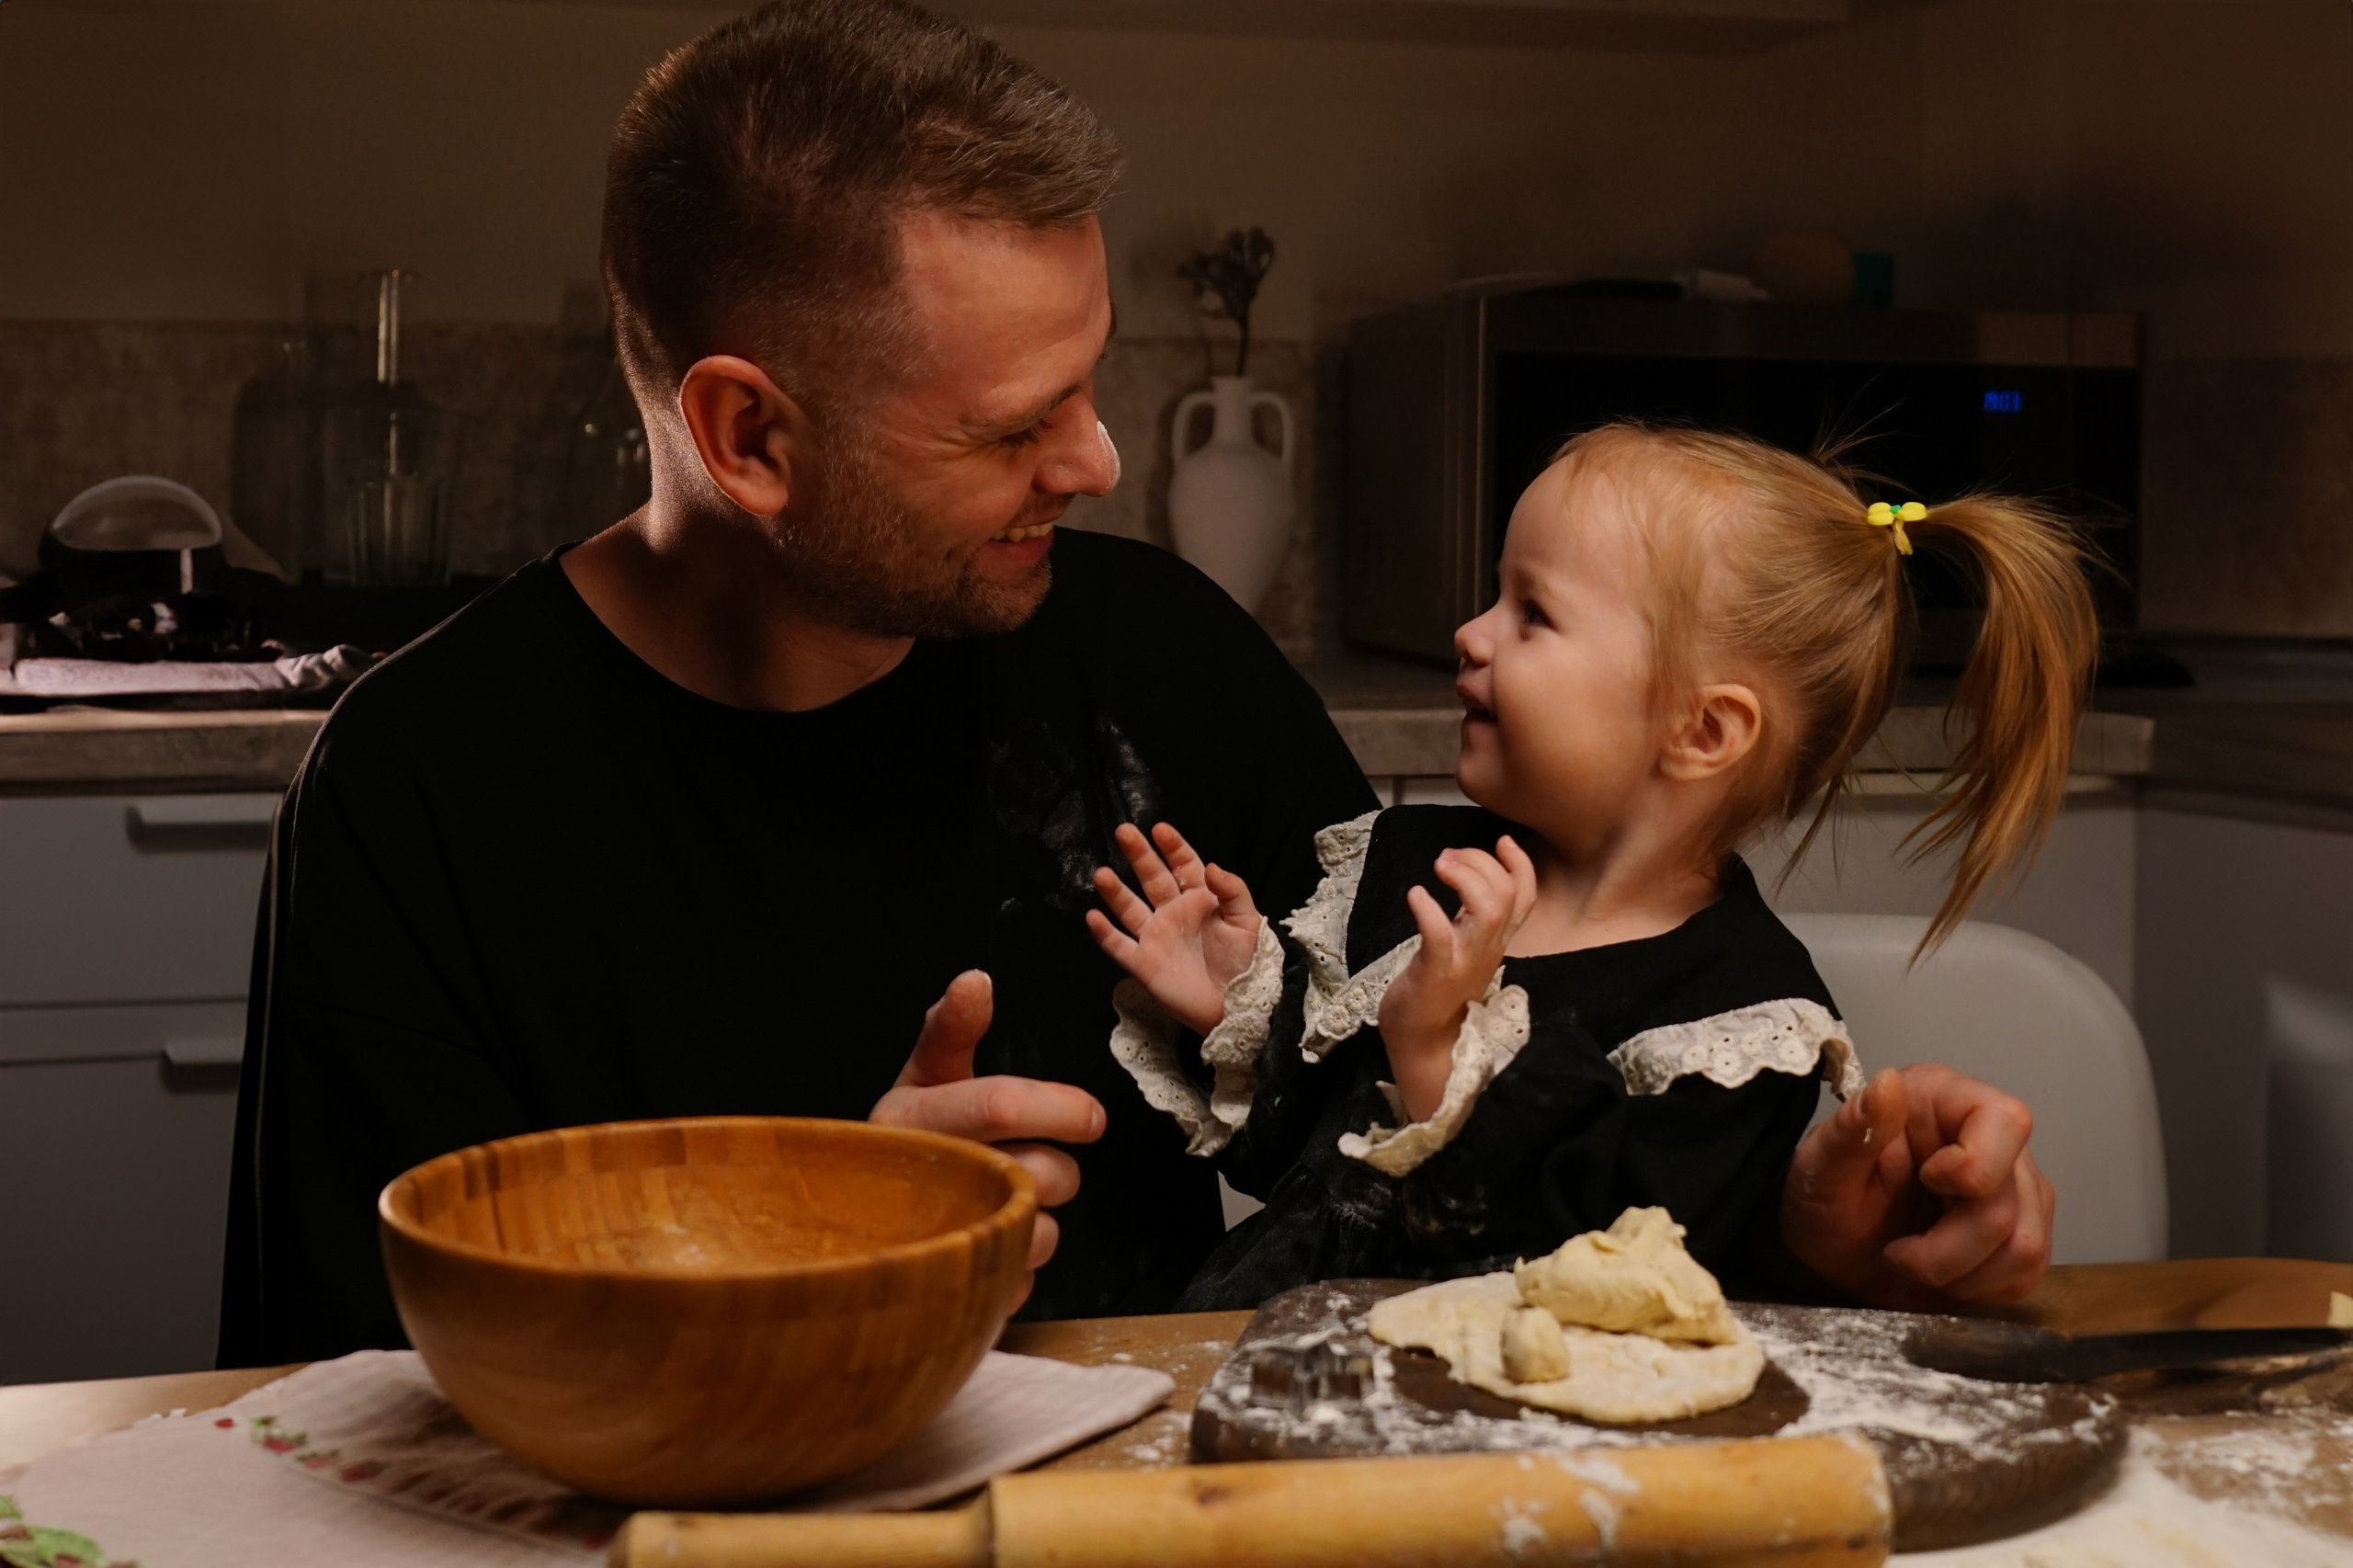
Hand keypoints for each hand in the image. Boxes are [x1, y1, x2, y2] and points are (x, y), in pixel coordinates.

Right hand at [870, 970, 1106, 1310]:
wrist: (857, 1226)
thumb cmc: (909, 1140)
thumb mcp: (922, 1076)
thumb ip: (951, 1029)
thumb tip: (977, 979)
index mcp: (907, 1119)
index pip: (998, 1104)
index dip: (1058, 1106)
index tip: (1092, 1117)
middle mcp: (914, 1180)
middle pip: (1036, 1172)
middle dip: (1062, 1166)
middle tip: (1049, 1160)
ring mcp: (931, 1244)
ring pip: (1039, 1232)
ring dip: (1042, 1217)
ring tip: (1011, 1202)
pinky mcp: (951, 1293)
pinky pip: (1022, 1279)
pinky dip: (1021, 1260)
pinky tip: (995, 1241)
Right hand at [1086, 821, 1262, 1035]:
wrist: (1236, 1008)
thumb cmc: (1245, 962)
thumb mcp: (1247, 922)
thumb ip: (1232, 890)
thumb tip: (1210, 865)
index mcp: (1200, 900)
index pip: (1184, 866)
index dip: (1172, 847)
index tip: (1159, 829)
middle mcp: (1173, 913)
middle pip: (1152, 878)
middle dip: (1139, 855)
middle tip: (1123, 831)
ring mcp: (1155, 938)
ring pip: (1130, 908)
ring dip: (1116, 892)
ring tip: (1101, 873)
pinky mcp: (1143, 964)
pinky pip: (1119, 946)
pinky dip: (1104, 933)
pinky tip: (1093, 916)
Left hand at [1378, 838, 1536, 1122]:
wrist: (1421, 1041)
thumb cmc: (1437, 990)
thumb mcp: (1465, 948)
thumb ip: (1473, 919)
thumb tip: (1467, 876)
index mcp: (1497, 942)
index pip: (1526, 897)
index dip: (1519, 864)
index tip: (1502, 840)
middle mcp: (1488, 949)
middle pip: (1506, 894)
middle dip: (1480, 863)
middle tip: (1447, 857)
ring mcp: (1465, 961)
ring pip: (1488, 909)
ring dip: (1464, 877)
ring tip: (1438, 867)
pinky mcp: (1437, 972)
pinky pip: (1440, 934)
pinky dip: (1428, 908)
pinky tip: (1416, 895)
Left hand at [1782, 1064, 2053, 1307]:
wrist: (1835, 1257)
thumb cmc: (1828, 1202)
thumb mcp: (1821, 1168)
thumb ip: (1854, 1127)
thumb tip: (1888, 1082)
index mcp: (1944, 1100)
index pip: (2007, 1120)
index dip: (1972, 1166)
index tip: (1922, 1182)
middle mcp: (1995, 1140)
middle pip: (2008, 1204)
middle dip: (1944, 1248)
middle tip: (1896, 1251)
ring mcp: (2019, 1190)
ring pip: (2023, 1247)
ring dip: (1960, 1273)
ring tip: (1916, 1261)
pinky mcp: (2025, 1235)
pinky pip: (2027, 1276)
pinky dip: (1978, 1289)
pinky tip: (1943, 1275)